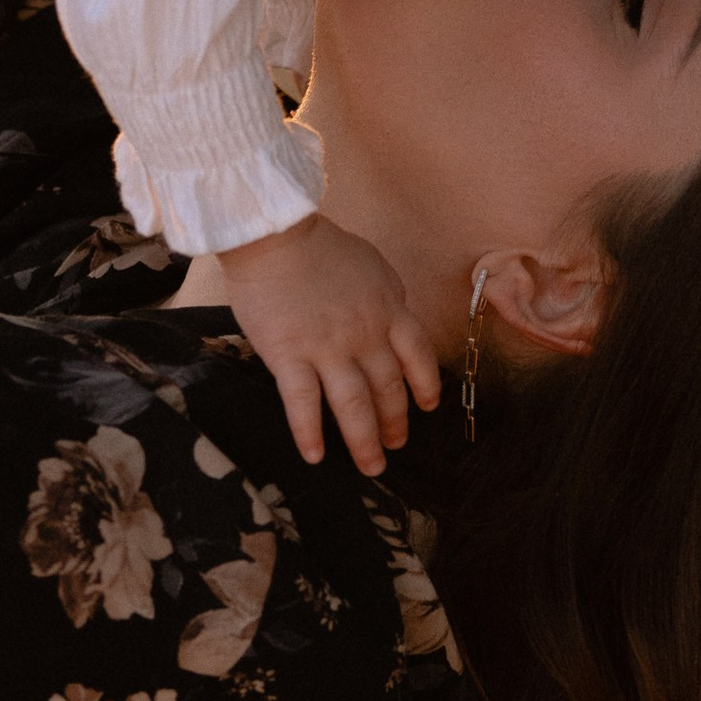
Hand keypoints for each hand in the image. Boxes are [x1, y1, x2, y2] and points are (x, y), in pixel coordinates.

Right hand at [221, 210, 438, 476]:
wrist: (275, 233)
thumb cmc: (319, 245)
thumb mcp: (371, 265)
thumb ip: (387, 297)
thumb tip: (395, 317)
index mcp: (388, 310)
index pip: (418, 357)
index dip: (425, 387)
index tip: (426, 408)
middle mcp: (365, 335)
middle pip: (389, 389)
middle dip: (395, 423)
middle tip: (395, 445)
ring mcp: (328, 348)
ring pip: (354, 406)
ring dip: (364, 442)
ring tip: (370, 467)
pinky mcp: (289, 355)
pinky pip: (303, 404)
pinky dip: (309, 433)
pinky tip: (313, 457)